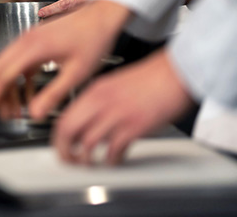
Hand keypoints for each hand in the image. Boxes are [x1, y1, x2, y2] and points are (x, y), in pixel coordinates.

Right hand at [0, 0, 131, 120]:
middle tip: (1, 115)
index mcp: (34, 48)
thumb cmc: (93, 38)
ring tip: (15, 110)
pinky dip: (17, 80)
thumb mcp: (76, 73)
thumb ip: (53, 94)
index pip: (3, 75)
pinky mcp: (33, 41)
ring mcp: (28, 39)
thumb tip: (36, 113)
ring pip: (5, 66)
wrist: (102, 15)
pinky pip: (17, 62)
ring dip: (7, 89)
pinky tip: (27, 95)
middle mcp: (26, 41)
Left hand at [53, 49, 194, 165]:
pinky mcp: (133, 126)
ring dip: (86, 160)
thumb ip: (100, 103)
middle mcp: (100, 101)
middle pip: (67, 131)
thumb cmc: (153, 78)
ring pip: (86, 144)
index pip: (64, 117)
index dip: (59, 137)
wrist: (177, 71)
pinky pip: (113, 151)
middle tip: (71, 161)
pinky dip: (111, 160)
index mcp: (94, 91)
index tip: (62, 147)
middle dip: (65, 151)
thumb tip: (90, 123)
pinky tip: (115, 160)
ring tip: (92, 164)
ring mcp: (115, 114)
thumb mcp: (115, 85)